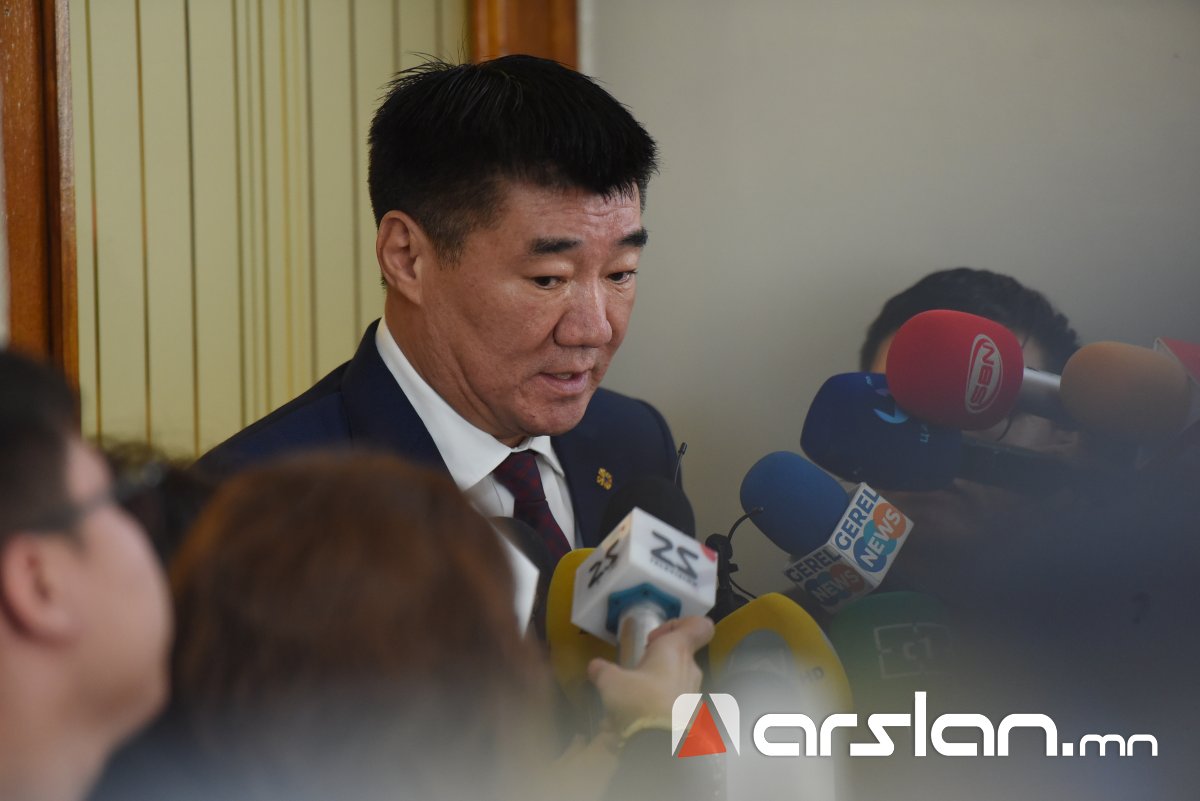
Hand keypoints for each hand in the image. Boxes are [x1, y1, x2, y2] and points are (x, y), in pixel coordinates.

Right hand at [586, 615, 713, 733]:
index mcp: (676, 650)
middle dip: (657, 658)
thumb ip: (602, 671)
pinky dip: (659, 704)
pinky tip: (639, 717)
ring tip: (632, 698)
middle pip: (681, 653)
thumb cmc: (639, 701)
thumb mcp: (611, 682)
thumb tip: (595, 666)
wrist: (660, 744)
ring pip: (677, 678)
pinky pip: (675, 702)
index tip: (653, 638)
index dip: (678, 624)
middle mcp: (690, 668)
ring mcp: (694, 693)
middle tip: (636, 668)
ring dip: (657, 683)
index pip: (699, 626)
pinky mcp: (692, 715)